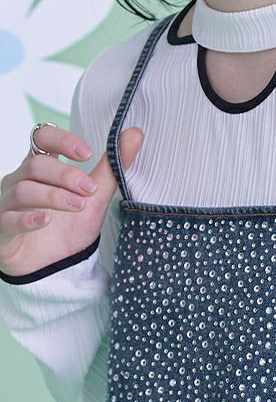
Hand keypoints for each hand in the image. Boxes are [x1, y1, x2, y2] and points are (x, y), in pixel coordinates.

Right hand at [0, 125, 143, 276]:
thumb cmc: (69, 227)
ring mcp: (8, 205)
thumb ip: (111, 167)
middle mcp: (20, 182)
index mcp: (41, 168)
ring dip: (54, 196)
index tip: (87, 153)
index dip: (62, 139)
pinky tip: (46, 220)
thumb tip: (136, 134)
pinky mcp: (2, 229)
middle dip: (66, 175)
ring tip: (79, 206)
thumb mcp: (95, 196)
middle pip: (36, 165)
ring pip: (23, 190)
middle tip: (90, 189)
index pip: (42, 137)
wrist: (55, 267)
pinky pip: (8, 219)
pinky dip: (27, 219)